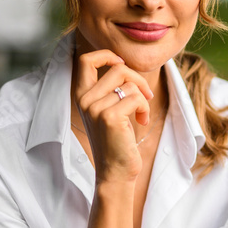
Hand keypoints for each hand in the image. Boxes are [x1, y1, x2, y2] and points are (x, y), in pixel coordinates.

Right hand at [73, 49, 153, 183]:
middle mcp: (85, 100)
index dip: (106, 55)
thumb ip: (109, 90)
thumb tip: (124, 65)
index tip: (121, 63)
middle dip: (138, 79)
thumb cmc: (115, 141)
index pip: (86, 60)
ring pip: (130, 84)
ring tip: (140, 115)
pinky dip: (144, 108)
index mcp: (81, 96)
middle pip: (117, 69)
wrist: (114, 172)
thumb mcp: (107, 111)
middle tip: (145, 95)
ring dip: (143, 99)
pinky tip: (141, 122)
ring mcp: (95, 108)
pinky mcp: (110, 117)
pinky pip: (136, 98)